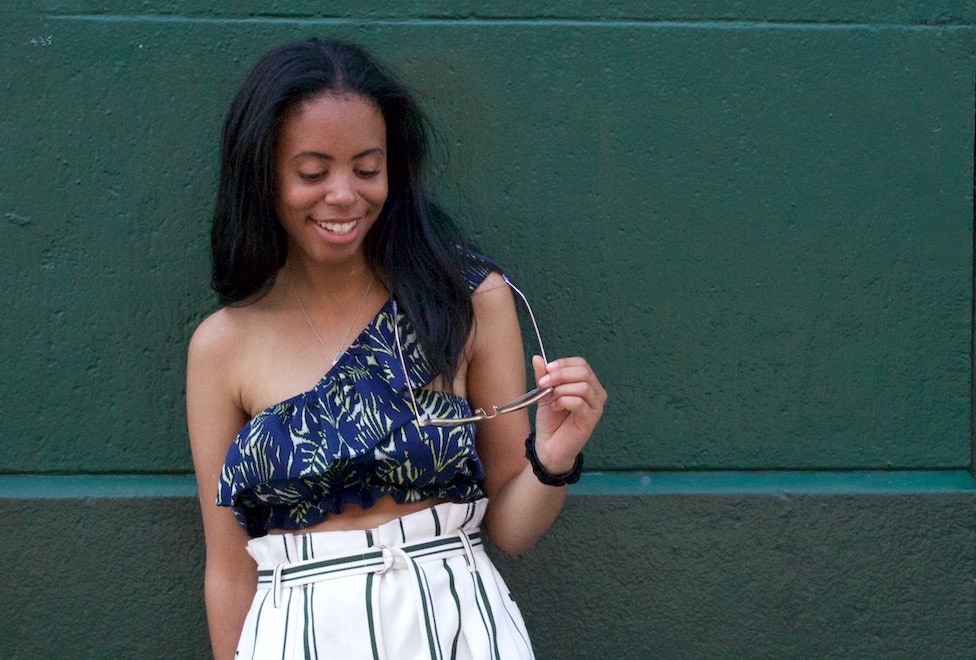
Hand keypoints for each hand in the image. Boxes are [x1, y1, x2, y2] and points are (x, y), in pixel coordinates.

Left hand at [531, 356, 606, 473]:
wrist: (548, 445)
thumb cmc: (550, 419)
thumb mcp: (544, 393)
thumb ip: (543, 376)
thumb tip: (537, 357)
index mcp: (587, 383)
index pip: (581, 364)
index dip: (563, 364)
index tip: (545, 371)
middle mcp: (596, 393)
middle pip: (584, 372)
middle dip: (560, 375)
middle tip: (544, 384)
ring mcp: (596, 407)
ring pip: (583, 386)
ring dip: (561, 390)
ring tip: (550, 399)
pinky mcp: (591, 419)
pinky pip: (579, 402)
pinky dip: (564, 401)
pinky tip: (555, 407)